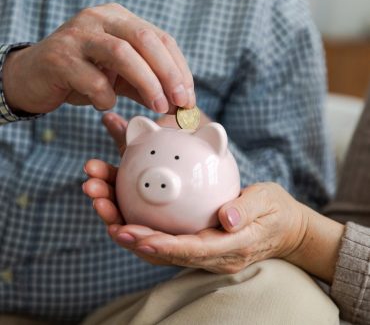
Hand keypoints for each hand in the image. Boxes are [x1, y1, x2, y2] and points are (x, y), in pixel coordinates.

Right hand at [2, 3, 194, 113]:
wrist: (35, 77)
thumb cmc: (84, 76)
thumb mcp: (122, 79)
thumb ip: (149, 87)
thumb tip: (181, 104)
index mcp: (120, 20)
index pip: (161, 39)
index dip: (179, 68)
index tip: (189, 97)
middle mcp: (100, 19)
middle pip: (145, 40)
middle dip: (169, 73)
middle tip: (180, 102)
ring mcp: (78, 35)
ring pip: (122, 54)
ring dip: (146, 83)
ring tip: (158, 107)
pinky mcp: (59, 57)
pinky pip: (92, 79)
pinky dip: (105, 96)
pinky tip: (104, 103)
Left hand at [83, 112, 313, 273]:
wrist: (283, 228)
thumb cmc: (275, 213)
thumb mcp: (268, 203)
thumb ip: (247, 210)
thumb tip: (225, 218)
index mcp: (229, 248)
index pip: (191, 249)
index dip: (161, 245)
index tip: (134, 235)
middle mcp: (212, 256)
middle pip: (168, 253)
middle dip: (137, 240)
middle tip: (110, 222)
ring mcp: (204, 252)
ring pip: (162, 249)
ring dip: (134, 235)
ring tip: (108, 214)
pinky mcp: (198, 243)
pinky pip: (167, 240)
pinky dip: (145, 230)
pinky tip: (126, 214)